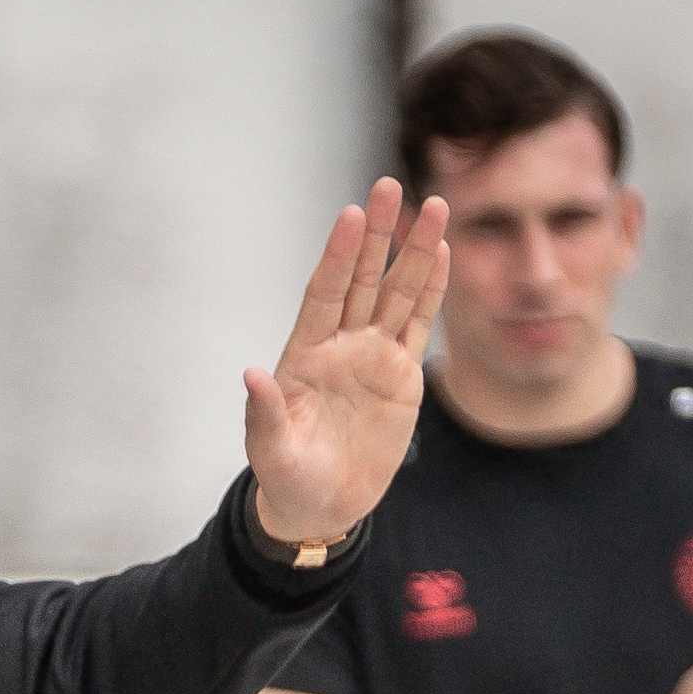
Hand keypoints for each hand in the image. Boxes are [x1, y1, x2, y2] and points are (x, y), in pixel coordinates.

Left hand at [243, 180, 456, 557]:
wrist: (321, 507)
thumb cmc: (288, 479)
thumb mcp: (271, 452)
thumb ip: (265, 414)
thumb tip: (251, 375)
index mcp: (305, 355)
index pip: (324, 294)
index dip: (337, 257)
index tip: (349, 217)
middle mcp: (341, 345)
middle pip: (363, 279)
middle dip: (378, 235)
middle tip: (389, 186)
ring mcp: (373, 356)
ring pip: (397, 293)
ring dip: (414, 252)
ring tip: (436, 207)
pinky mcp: (401, 376)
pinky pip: (418, 324)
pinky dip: (431, 291)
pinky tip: (440, 255)